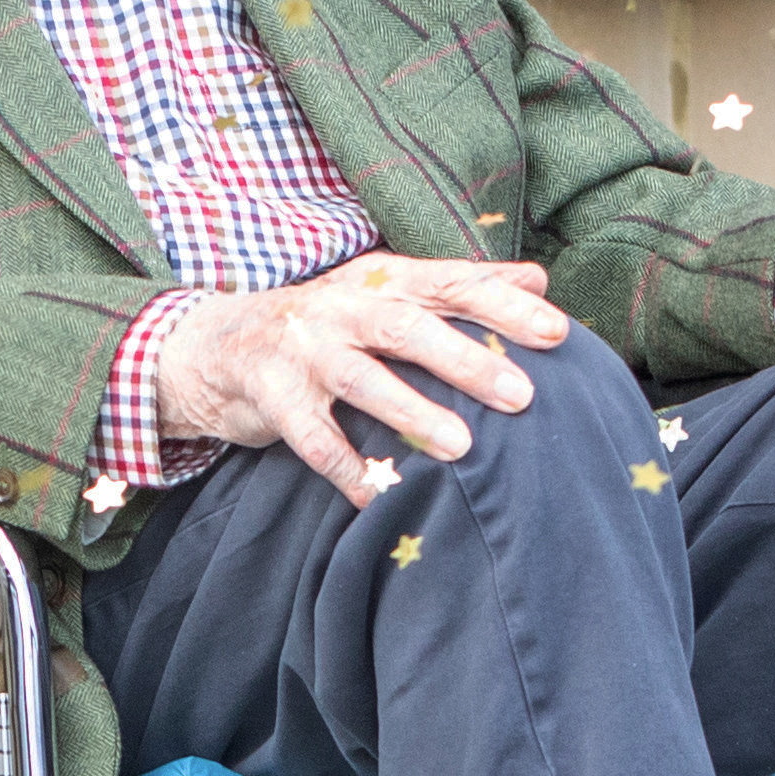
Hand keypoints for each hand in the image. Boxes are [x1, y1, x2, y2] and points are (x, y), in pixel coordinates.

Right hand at [151, 257, 573, 503]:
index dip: (503, 306)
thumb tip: (538, 278)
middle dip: (466, 360)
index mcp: (379, 279)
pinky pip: (313, 438)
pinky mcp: (272, 396)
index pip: (449, 283)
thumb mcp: (386, 292)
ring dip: (412, 412)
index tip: (557, 333)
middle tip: (521, 396)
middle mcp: (341, 307)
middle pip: (408, 327)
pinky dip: (347, 468)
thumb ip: (458, 286)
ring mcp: (303, 350)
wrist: (217, 345)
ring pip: (361, 379)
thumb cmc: (327, 323)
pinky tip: (379, 497)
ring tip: (462, 446)